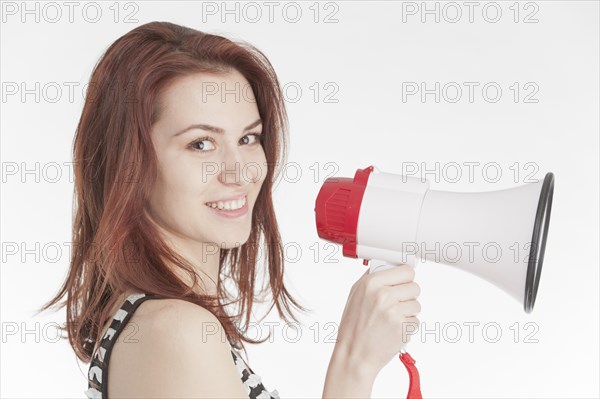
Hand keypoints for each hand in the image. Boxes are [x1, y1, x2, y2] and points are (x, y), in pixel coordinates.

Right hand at [333, 264, 420, 378]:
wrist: (354, 356)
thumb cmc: (352, 328)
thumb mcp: (354, 295)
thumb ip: (371, 279)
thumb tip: (388, 267)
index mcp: (371, 283)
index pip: (405, 270)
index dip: (405, 277)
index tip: (404, 280)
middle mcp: (383, 295)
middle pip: (414, 286)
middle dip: (408, 295)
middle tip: (396, 303)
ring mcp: (394, 312)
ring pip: (417, 305)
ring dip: (408, 312)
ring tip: (392, 319)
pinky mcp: (403, 328)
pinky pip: (415, 321)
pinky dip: (407, 326)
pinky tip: (393, 329)